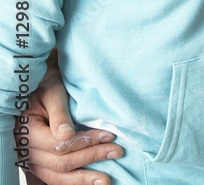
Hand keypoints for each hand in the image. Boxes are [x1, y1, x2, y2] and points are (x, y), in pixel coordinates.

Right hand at [15, 63, 122, 184]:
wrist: (38, 89)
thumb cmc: (46, 87)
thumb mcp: (52, 93)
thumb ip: (59, 113)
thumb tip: (67, 135)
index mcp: (28, 132)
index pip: (59, 146)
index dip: (85, 143)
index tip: (108, 136)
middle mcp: (27, 151)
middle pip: (61, 163)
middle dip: (91, 158)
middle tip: (116, 152)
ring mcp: (32, 162)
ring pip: (57, 177)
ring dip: (83, 179)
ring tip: (105, 179)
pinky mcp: (39, 166)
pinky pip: (55, 179)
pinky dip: (73, 181)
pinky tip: (89, 181)